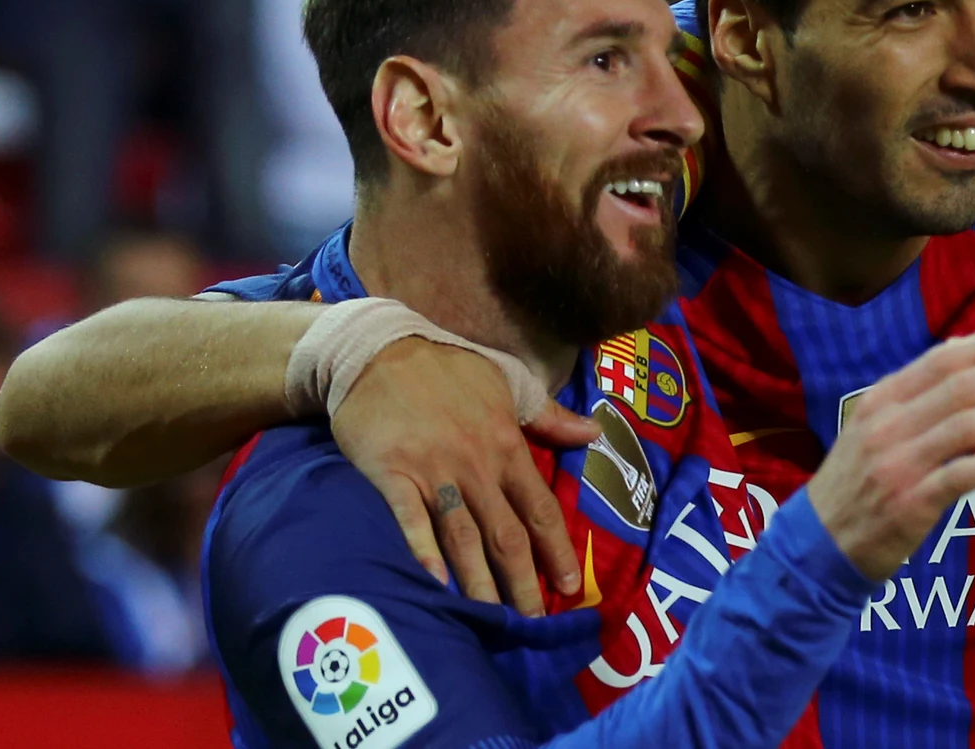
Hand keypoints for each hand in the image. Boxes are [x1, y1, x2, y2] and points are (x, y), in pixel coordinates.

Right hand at [330, 337, 600, 614]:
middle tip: (532, 623)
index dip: (557, 550)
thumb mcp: (509, 383)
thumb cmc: (449, 368)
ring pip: (464, 537)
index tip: (570, 586)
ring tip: (491, 619)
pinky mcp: (392, 474)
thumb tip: (595, 434)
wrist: (379, 351)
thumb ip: (550, 417)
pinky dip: (424, 553)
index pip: (540, 508)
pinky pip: (411, 520)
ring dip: (479, 582)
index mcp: (507, 445)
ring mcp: (434, 472)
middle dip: (522, 582)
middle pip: (506, 535)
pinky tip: (436, 585)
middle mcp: (477, 465)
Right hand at [808, 323, 974, 580]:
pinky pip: (960, 477)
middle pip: (958, 388)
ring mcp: (899, 466)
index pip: (939, 361)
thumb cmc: (855, 477)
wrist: (818, 541)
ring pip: (964, 428)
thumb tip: (961, 346)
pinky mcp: (911, 505)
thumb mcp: (871, 423)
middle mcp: (888, 426)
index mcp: (880, 401)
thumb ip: (916, 388)